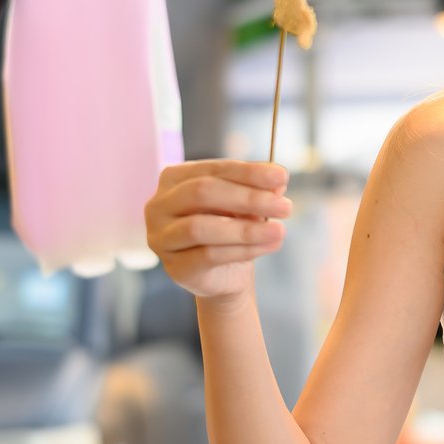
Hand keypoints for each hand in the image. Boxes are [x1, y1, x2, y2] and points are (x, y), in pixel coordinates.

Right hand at [144, 160, 291, 302]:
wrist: (225, 274)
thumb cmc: (230, 227)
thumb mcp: (245, 204)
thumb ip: (257, 190)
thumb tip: (277, 181)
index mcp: (173, 178)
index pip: (213, 169)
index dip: (248, 172)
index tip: (282, 176)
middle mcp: (158, 205)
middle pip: (202, 193)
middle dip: (248, 198)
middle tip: (285, 206)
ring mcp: (161, 238)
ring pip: (202, 227)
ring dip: (246, 229)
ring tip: (280, 230)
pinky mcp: (174, 267)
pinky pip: (208, 256)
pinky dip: (243, 250)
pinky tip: (268, 246)